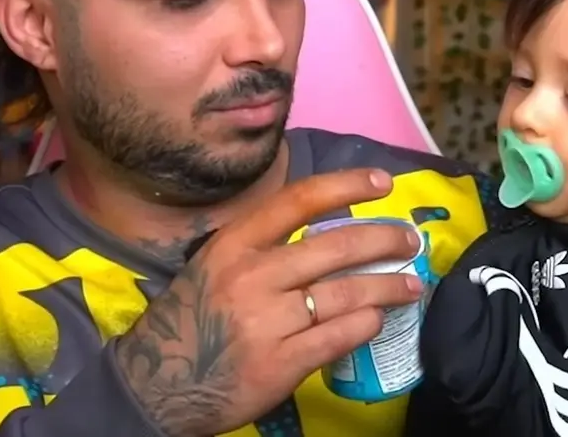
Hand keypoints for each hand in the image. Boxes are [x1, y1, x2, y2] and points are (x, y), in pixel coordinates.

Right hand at [115, 169, 423, 436]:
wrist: (156, 385)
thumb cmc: (190, 319)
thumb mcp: (213, 267)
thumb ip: (261, 248)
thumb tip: (327, 232)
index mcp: (235, 244)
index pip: (298, 200)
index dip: (346, 185)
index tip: (381, 182)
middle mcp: (253, 275)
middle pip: (335, 246)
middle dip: (384, 240)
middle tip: (409, 241)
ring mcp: (268, 321)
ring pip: (347, 292)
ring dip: (388, 286)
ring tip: (410, 285)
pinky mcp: (282, 363)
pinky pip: (339, 336)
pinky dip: (366, 323)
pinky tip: (377, 319)